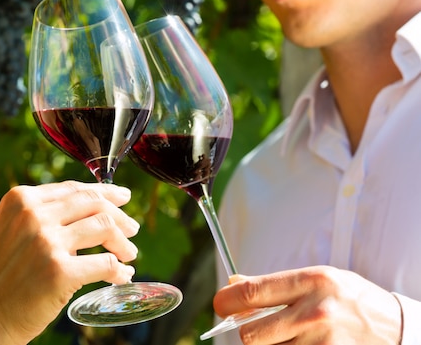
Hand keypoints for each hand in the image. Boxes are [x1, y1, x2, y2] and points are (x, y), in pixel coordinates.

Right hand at [0, 180, 139, 344]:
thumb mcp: (10, 233)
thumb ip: (41, 218)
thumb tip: (88, 213)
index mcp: (20, 200)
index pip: (74, 188)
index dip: (104, 192)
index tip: (121, 197)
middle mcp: (33, 215)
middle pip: (93, 203)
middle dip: (119, 214)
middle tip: (132, 228)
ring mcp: (47, 242)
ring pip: (105, 227)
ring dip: (123, 242)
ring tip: (129, 255)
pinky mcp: (60, 271)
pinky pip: (105, 263)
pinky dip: (118, 270)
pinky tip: (121, 277)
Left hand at [213, 265, 401, 344]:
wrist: (396, 328)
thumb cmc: (351, 299)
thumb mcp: (317, 279)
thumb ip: (277, 285)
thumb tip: (234, 285)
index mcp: (310, 281)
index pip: (252, 293)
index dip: (226, 301)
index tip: (220, 305)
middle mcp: (314, 312)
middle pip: (251, 334)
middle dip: (249, 332)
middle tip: (260, 325)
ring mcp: (321, 341)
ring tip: (294, 334)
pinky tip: (306, 344)